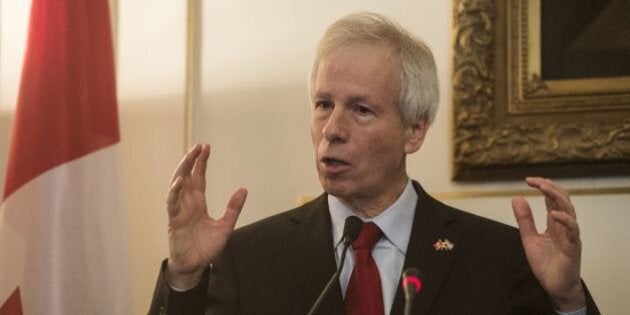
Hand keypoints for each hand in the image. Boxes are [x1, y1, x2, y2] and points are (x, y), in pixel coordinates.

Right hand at [165, 143, 247, 288]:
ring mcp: (179, 210)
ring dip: (183, 170)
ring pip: (177, 185)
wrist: (195, 266)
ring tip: (190, 156)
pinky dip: (175, 191)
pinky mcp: (174, 220)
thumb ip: (233, 208)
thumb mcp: (225, 226)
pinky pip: (172, 202)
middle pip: (187, 176)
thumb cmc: (206, 247)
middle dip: (191, 160)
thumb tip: (243, 189)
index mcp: (198, 202)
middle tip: (199, 146)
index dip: (201, 162)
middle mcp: (187, 203)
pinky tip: (180, 180)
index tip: (206, 147)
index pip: (199, 177)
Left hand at [512, 177, 585, 310]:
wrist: (554, 286)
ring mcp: (570, 235)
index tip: (529, 180)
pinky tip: (554, 214)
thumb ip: (524, 219)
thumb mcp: (529, 238)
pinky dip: (565, 220)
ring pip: (569, 210)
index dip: (543, 186)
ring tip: (544, 188)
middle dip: (550, 187)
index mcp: (554, 222)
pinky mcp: (572, 247)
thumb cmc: (546, 262)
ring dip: (557, 197)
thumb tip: (517, 197)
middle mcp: (564, 225)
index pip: (552, 199)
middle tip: (535, 180)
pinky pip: (572, 231)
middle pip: (562, 200)